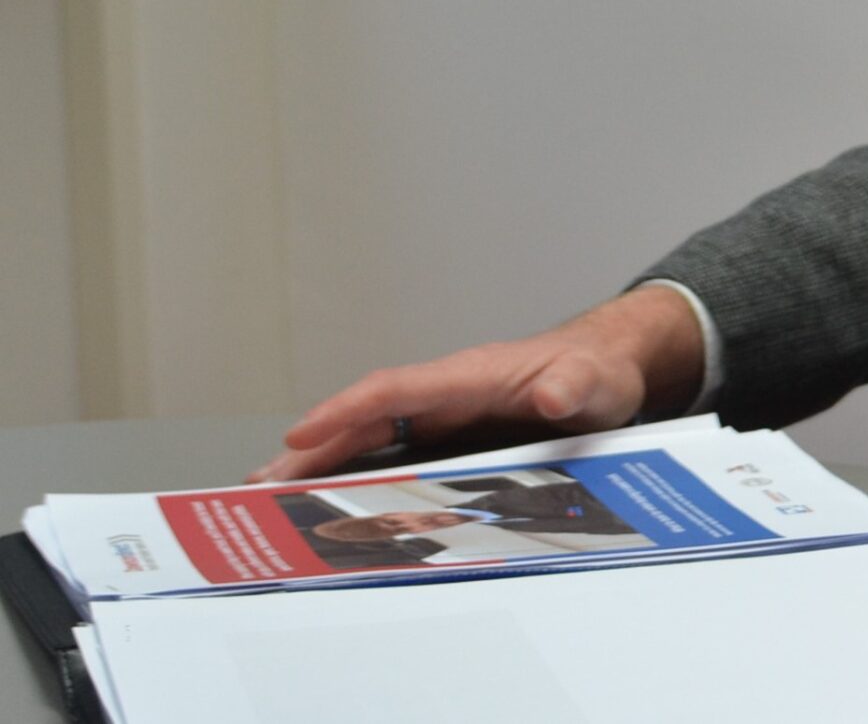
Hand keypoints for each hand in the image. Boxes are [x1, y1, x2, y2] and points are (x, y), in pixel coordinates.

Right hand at [248, 286, 706, 481]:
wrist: (604, 369)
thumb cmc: (593, 372)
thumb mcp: (591, 382)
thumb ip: (571, 388)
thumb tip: (554, 397)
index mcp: (468, 377)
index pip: (393, 389)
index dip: (346, 410)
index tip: (301, 433)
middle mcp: (445, 395)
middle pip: (366, 418)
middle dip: (313, 448)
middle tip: (259, 485)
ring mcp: (443, 417)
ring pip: (371, 438)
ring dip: (324, 465)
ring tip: (272, 498)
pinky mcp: (449, 438)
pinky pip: (392, 455)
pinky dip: (356, 475)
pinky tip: (330, 502)